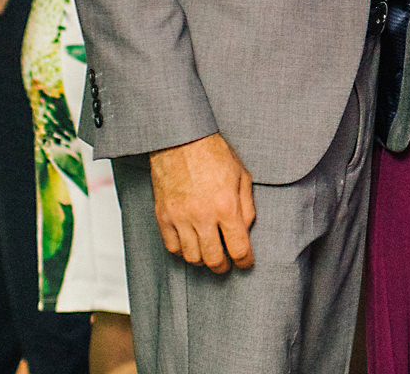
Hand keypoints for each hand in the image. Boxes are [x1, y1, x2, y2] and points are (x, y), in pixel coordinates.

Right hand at [148, 132, 255, 272]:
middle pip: (214, 259)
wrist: (181, 142)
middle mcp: (202, 216)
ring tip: (210, 255)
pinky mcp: (163, 216)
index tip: (246, 263)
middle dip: (224, 266)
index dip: (245, 261)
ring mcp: (180, 218)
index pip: (238, 248)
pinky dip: (183, 251)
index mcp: (226, 206)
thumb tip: (245, 231)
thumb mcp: (243, 177)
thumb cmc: (216, 156)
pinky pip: (172, 247)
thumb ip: (247, 207)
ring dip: (203, 260)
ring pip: (191, 257)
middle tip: (227, 264)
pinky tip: (191, 245)